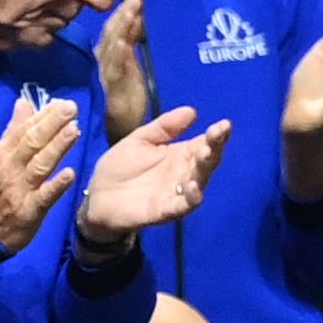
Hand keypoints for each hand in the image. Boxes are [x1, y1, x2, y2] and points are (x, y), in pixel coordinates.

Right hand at [0, 93, 82, 252]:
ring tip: (74, 130)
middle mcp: (9, 168)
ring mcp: (19, 190)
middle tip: (71, 108)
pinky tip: (71, 174)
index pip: (24, 130)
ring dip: (57, 147)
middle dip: (52, 124)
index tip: (62, 103)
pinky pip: (44, 197)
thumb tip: (24, 102)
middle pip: (31, 143)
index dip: (44, 116)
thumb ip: (14, 131)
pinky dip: (56, 185)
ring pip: (40, 165)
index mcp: (1, 153)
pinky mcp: (29, 211)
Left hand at [79, 104, 228, 239]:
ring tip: (206, 153)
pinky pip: (182, 206)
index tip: (224, 124)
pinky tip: (192, 185)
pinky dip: (191, 198)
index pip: (205, 143)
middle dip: (214, 148)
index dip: (216, 135)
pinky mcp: (164, 210)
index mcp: (180, 154)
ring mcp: (176, 193)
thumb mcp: (140, 140)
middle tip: (217, 134)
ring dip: (204, 169)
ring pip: (199, 182)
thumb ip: (164, 127)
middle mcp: (184, 173)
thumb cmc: (120, 168)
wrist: (98, 197)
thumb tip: (193, 111)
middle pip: (206, 162)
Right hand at [93, 0, 150, 141]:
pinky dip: (117, 56)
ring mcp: (107, 78)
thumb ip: (131, 44)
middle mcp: (104, 64)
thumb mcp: (131, 66)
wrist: (121, 130)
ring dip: (121, 29)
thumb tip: (137, 17)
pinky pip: (114, 72)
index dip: (122, 15)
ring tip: (131, 12)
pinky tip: (122, 44)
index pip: (114, 31)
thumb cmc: (126, 99)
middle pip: (111, 35)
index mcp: (109, 57)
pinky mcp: (113, 93)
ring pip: (111, 48)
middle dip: (122, 16)